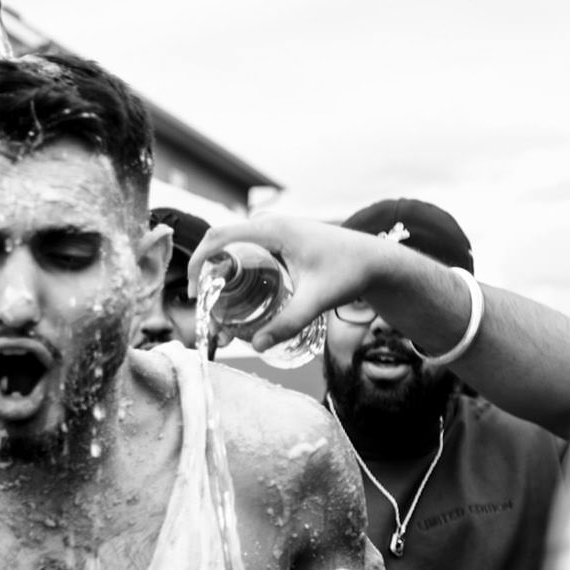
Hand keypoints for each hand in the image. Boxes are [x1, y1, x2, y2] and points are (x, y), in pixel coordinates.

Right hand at [190, 215, 400, 351]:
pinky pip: (246, 247)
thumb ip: (288, 323)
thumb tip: (255, 345)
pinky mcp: (280, 239)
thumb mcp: (317, 299)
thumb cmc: (349, 272)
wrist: (374, 260)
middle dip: (205, 270)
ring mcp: (275, 229)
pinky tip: (236, 292)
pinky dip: (234, 266)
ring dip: (219, 268)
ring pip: (233, 244)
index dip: (198, 262)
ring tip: (216, 302)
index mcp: (273, 229)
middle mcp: (270, 223)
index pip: (218, 237)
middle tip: (203, 304)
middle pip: (221, 240)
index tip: (195, 293)